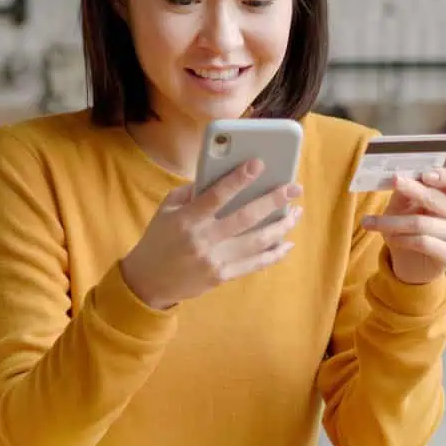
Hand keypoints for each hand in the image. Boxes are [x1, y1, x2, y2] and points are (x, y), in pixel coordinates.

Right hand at [121, 159, 302, 309]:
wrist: (148, 282)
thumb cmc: (159, 239)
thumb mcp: (167, 210)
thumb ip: (192, 192)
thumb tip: (223, 176)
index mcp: (187, 220)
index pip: (216, 196)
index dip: (238, 179)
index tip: (259, 164)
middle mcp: (203, 240)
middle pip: (245, 218)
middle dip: (273, 201)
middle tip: (295, 188)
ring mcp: (215, 260)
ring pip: (256, 242)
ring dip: (280, 227)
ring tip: (297, 213)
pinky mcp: (222, 277)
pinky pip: (254, 264)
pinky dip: (274, 254)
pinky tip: (287, 243)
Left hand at [362, 168, 445, 284]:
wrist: (408, 258)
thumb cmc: (407, 222)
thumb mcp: (401, 203)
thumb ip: (404, 189)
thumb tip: (400, 177)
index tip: (425, 175)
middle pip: (440, 199)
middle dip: (413, 190)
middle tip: (394, 183)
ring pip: (424, 223)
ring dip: (393, 222)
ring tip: (371, 222)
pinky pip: (424, 243)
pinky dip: (401, 239)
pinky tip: (389, 238)